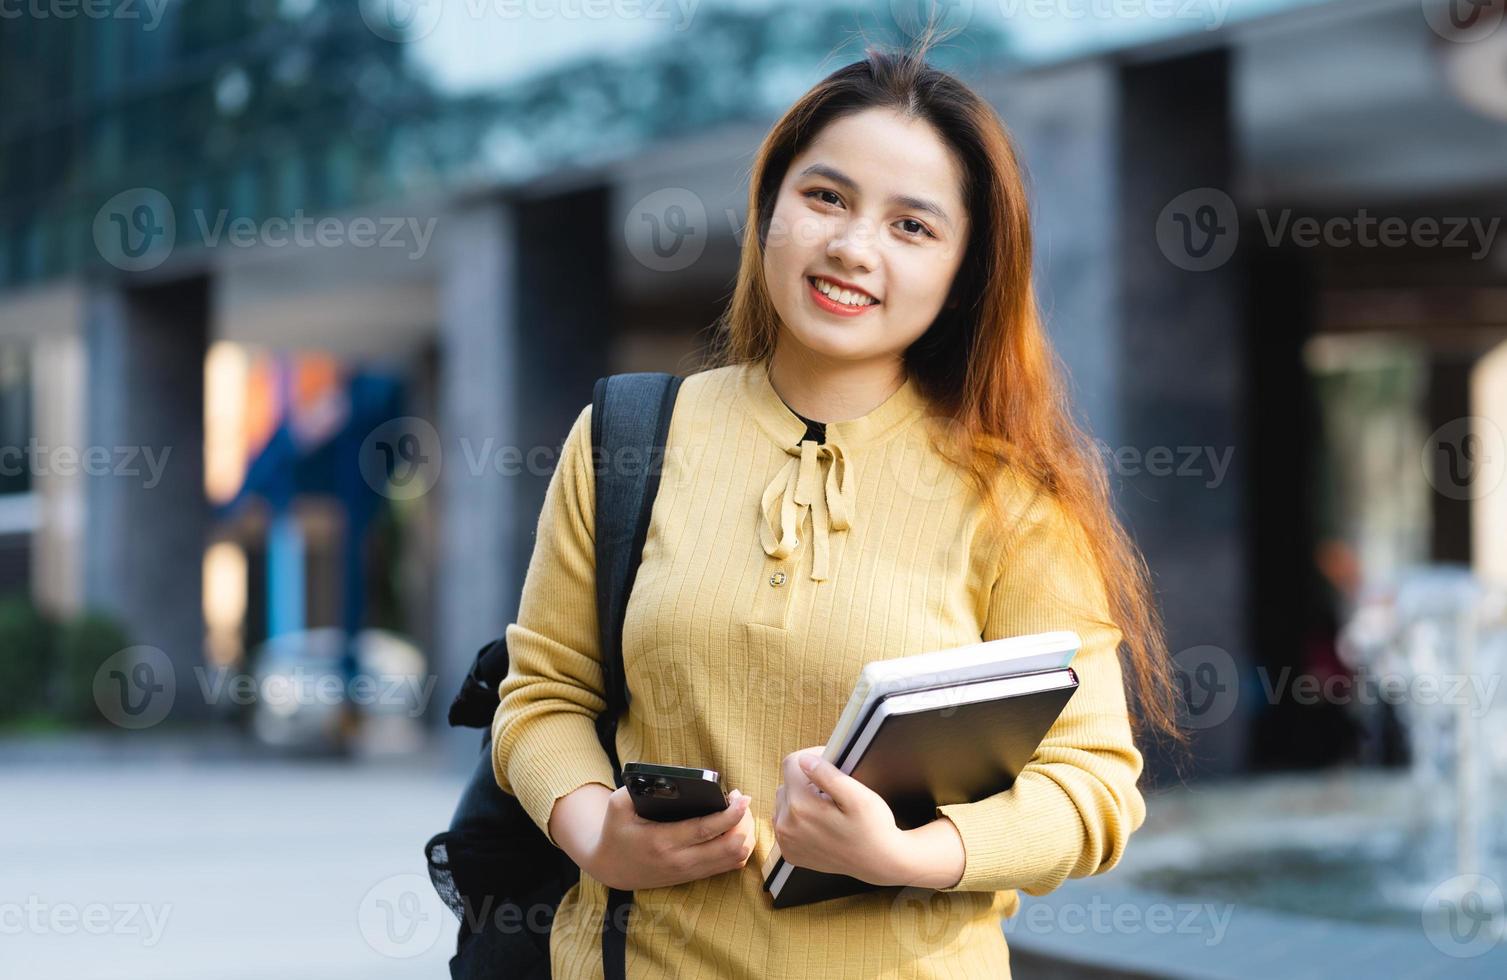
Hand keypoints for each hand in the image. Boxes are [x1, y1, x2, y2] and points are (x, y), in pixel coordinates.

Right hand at [554, 783, 756, 891]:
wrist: (610, 868)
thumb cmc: (616, 831)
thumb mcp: (617, 805)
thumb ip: (637, 787)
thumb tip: (666, 776)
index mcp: (662, 841)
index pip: (706, 829)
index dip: (731, 814)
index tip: (742, 797)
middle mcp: (680, 860)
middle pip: (731, 847)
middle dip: (744, 823)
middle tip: (741, 802)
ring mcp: (690, 871)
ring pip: (735, 859)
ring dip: (746, 835)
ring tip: (741, 814)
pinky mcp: (695, 876)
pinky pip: (730, 865)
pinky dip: (740, 847)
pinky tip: (737, 830)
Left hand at [772, 747, 914, 886]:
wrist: (878, 862)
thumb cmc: (873, 828)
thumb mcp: (858, 796)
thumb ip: (828, 775)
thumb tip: (804, 760)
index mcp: (801, 806)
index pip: (792, 763)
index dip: (813, 758)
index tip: (831, 766)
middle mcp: (786, 825)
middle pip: (787, 783)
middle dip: (807, 781)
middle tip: (833, 793)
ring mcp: (786, 842)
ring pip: (784, 803)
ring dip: (801, 800)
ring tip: (827, 810)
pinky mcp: (790, 852)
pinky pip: (786, 823)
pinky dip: (799, 820)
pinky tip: (820, 825)